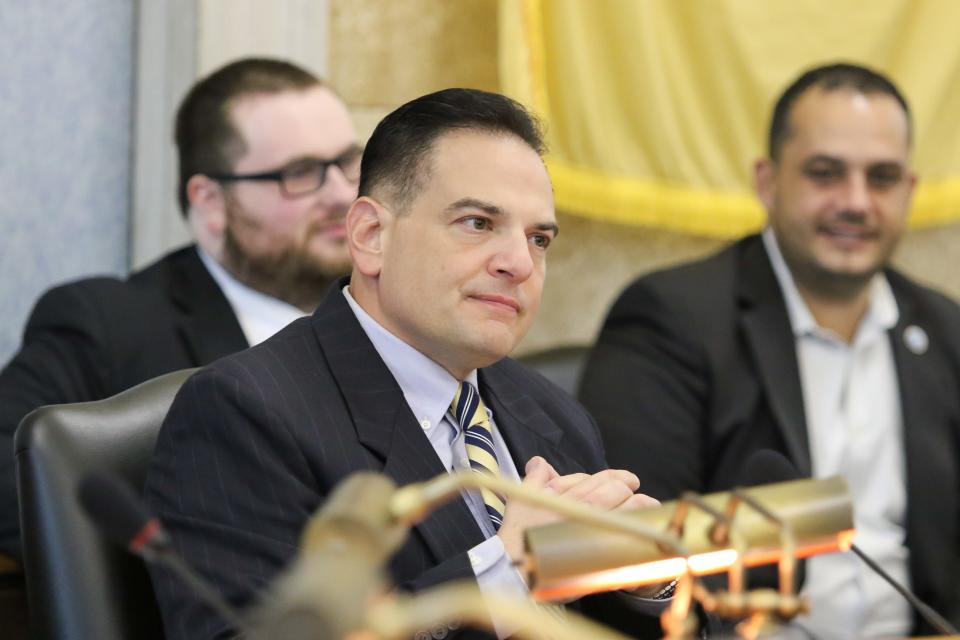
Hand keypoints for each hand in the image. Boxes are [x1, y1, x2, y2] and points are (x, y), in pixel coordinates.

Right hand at [496, 458, 659, 562]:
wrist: (515, 570)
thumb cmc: (517, 536)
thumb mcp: (521, 501)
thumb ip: (534, 478)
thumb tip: (540, 462)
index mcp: (567, 495)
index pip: (599, 480)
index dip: (616, 478)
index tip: (629, 480)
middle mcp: (582, 510)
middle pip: (614, 492)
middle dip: (628, 488)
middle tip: (636, 488)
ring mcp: (593, 532)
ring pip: (626, 511)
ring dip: (639, 505)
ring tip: (648, 504)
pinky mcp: (599, 555)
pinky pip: (625, 540)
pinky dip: (637, 532)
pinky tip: (645, 529)